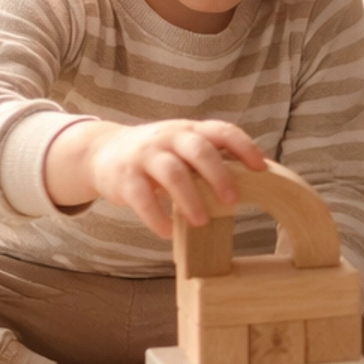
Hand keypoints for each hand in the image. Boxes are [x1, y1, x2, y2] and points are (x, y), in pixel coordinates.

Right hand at [46, 118, 266, 239]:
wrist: (102, 152)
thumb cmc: (156, 154)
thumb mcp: (182, 147)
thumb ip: (211, 157)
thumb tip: (258, 177)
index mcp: (190, 130)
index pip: (222, 131)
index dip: (244, 147)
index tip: (261, 168)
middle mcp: (169, 138)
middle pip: (198, 150)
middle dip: (219, 174)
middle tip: (233, 201)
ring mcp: (145, 155)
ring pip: (172, 173)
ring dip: (190, 199)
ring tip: (202, 222)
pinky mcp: (124, 177)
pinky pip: (142, 198)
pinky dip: (157, 217)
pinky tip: (169, 232)